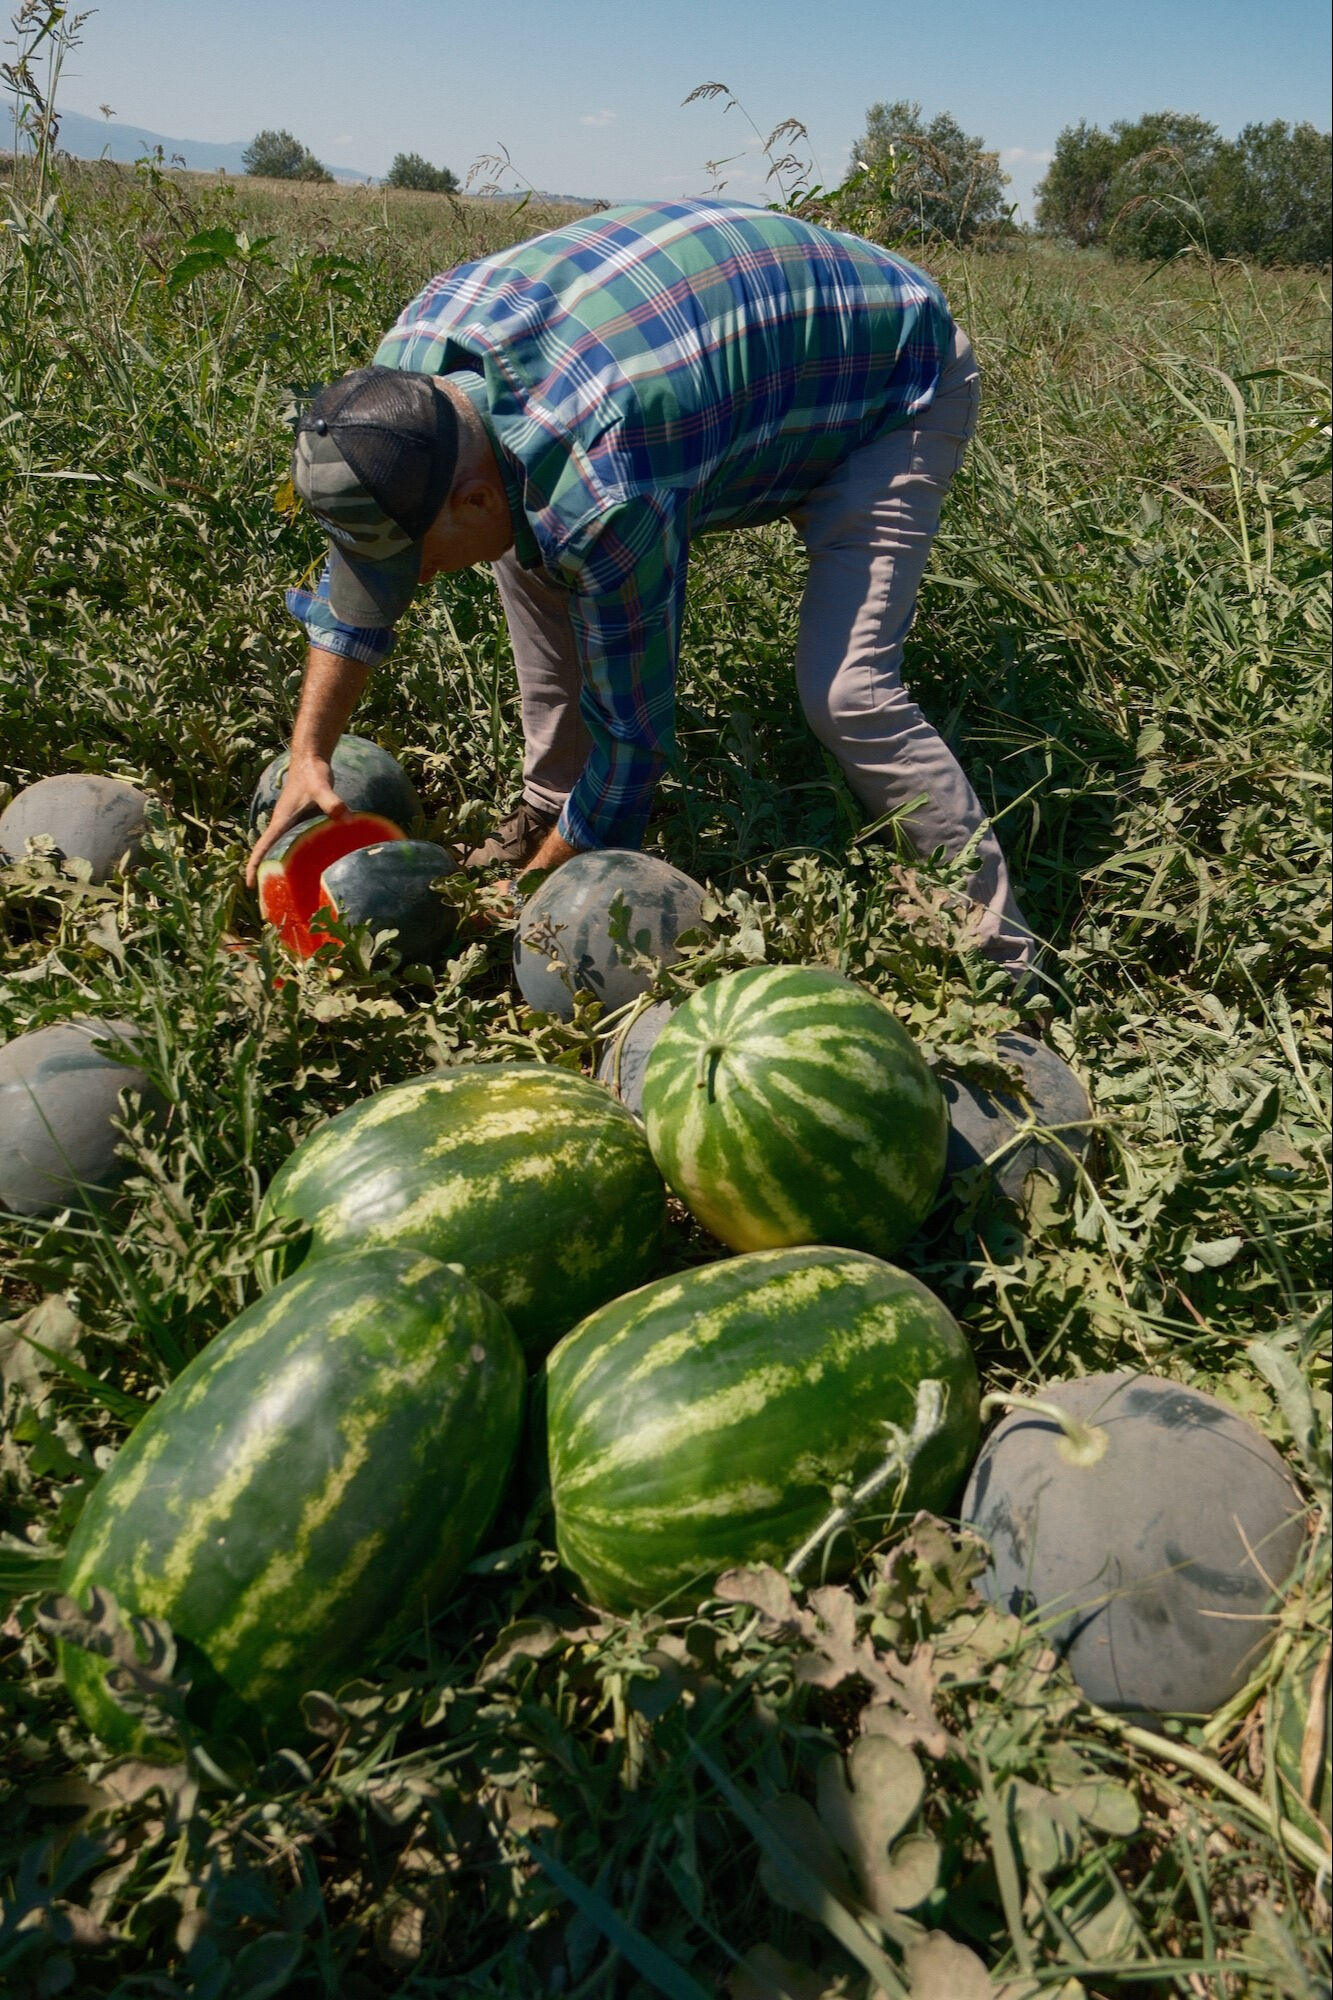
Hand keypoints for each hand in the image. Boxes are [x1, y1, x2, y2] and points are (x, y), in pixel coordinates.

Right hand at [244, 755, 347, 887]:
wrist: (310, 759)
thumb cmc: (312, 773)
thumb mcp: (321, 787)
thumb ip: (332, 802)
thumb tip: (346, 817)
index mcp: (281, 821)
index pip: (263, 847)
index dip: (254, 866)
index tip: (250, 886)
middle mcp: (281, 825)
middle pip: (268, 854)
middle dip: (265, 875)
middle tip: (270, 900)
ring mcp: (289, 824)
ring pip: (280, 850)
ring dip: (279, 868)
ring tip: (286, 893)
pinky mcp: (298, 822)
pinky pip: (293, 844)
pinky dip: (295, 858)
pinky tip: (307, 870)